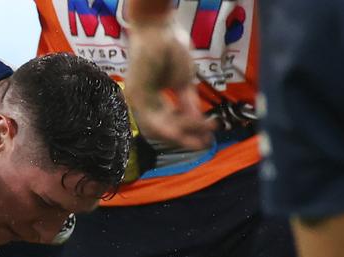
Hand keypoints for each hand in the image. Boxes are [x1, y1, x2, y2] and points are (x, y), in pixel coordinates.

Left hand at [125, 19, 213, 149]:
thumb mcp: (184, 82)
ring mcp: (137, 100)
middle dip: (186, 137)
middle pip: (163, 130)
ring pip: (159, 129)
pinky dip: (173, 128)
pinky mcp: (137, 95)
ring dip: (183, 134)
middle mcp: (142, 103)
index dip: (187, 132)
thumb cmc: (170, 48)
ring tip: (203, 135)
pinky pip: (154, 120)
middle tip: (205, 143)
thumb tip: (198, 122)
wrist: (160, 26)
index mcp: (152, 100)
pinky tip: (190, 129)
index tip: (206, 138)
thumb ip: (188, 103)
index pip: (169, 123)